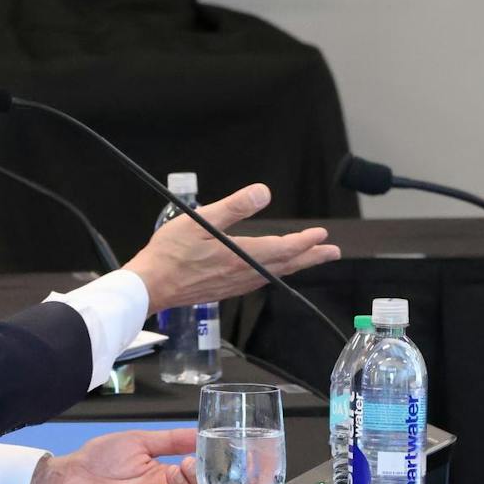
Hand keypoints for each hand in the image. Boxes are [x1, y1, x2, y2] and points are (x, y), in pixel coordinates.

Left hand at [27, 429, 203, 483]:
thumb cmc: (99, 459)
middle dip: (198, 481)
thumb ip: (170, 439)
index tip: (202, 455)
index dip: (204, 470)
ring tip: (175, 472)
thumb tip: (198, 431)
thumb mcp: (139, 441)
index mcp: (163, 474)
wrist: (70, 475)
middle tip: (190, 464)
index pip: (194, 478)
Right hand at [123, 183, 339, 314]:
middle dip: (311, 257)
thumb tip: (262, 192)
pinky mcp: (225, 290)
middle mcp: (244, 274)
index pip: (284, 248)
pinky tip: (272, 269)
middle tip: (332, 252)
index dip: (305, 241)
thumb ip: (234, 207)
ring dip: (295, 265)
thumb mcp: (200, 220)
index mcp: (241, 256)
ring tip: (308, 259)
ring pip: (275, 274)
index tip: (322, 234)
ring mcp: (235, 284)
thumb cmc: (170, 253)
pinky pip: (260, 280)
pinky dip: (275, 272)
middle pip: (286, 265)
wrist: (151, 286)